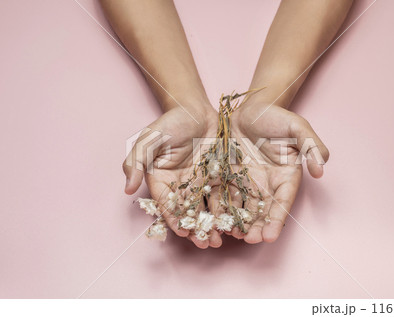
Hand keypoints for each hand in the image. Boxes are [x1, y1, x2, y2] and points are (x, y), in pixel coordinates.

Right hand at [123, 106, 224, 248]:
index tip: (184, 233)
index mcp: (163, 180)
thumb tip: (126, 190)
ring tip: (222, 239)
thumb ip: (136, 163)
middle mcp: (183, 185)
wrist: (196, 108)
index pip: (168, 204)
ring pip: (209, 207)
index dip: (175, 219)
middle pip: (190, 211)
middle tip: (207, 244)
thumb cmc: (170, 123)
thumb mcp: (149, 140)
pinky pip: (226, 193)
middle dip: (198, 229)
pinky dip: (231, 208)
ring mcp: (203, 181)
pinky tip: (238, 220)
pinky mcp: (221, 175)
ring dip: (215, 224)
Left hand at [221, 103, 328, 243]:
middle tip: (250, 241)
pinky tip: (216, 220)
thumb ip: (312, 145)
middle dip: (257, 227)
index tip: (270, 236)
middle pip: (263, 210)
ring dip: (239, 223)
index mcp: (285, 176)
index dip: (277, 219)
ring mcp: (246, 181)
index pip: (283, 202)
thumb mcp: (297, 126)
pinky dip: (221, 209)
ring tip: (233, 236)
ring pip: (243, 207)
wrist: (248, 108)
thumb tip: (320, 171)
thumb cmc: (275, 116)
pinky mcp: (228, 177)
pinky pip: (224, 195)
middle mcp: (266, 183)